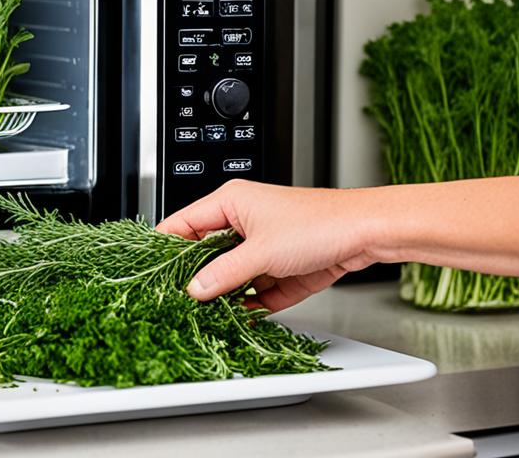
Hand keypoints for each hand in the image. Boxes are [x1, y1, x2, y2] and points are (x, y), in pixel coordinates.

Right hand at [156, 179, 378, 311]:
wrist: (367, 233)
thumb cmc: (320, 222)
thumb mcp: (260, 252)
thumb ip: (223, 273)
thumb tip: (195, 289)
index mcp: (231, 202)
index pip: (184, 224)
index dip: (166, 247)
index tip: (152, 272)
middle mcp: (244, 221)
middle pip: (206, 253)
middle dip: (197, 277)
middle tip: (180, 300)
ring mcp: (263, 246)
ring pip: (231, 274)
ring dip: (224, 293)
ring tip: (208, 313)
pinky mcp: (281, 268)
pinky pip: (256, 289)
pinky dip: (249, 303)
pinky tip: (240, 316)